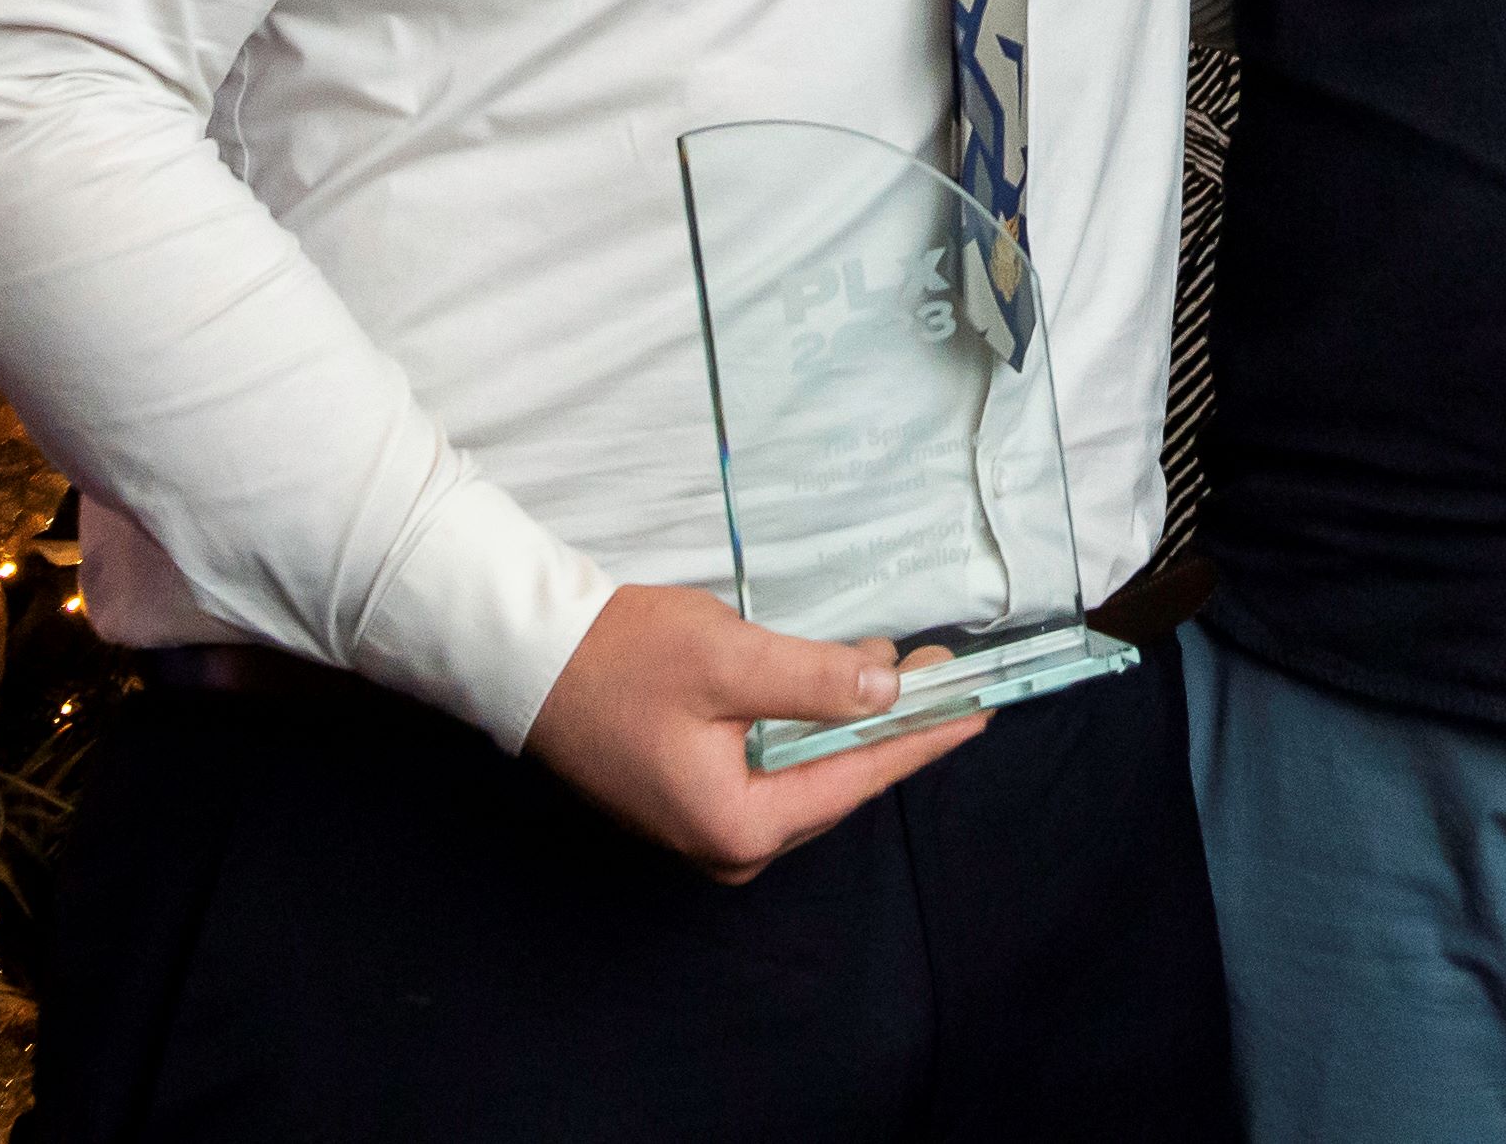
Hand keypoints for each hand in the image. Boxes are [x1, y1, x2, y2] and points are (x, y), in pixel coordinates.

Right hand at [522, 581, 985, 882]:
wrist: (527, 660)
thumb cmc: (621, 659)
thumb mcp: (729, 660)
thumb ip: (816, 681)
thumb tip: (890, 687)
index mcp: (740, 826)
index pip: (856, 778)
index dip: (922, 738)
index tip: (978, 708)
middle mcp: (728, 846)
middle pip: (834, 782)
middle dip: (890, 725)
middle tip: (942, 671)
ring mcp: (706, 829)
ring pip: (805, 774)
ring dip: (850, 721)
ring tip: (900, 667)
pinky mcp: (692, 800)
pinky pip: (773, 768)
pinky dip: (808, 727)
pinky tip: (835, 685)